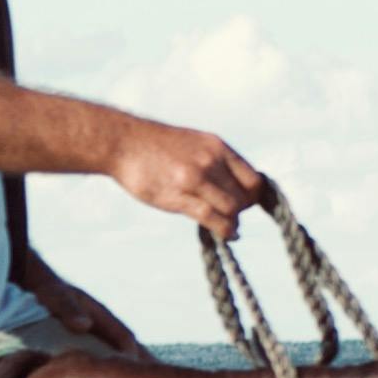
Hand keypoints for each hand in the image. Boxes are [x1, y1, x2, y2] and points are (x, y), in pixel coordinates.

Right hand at [105, 117, 271, 236]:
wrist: (124, 142)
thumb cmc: (156, 146)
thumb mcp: (193, 143)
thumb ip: (214, 161)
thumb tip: (230, 183)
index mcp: (217, 147)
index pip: (253, 179)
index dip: (252, 196)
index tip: (244, 204)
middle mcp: (211, 161)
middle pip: (244, 197)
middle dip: (241, 211)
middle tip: (231, 217)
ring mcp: (195, 178)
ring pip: (231, 208)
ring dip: (232, 222)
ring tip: (229, 228)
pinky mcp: (179, 195)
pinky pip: (212, 218)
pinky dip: (224, 230)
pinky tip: (226, 234)